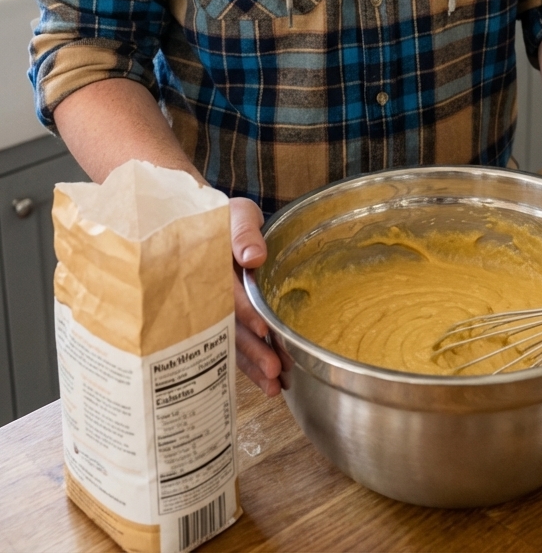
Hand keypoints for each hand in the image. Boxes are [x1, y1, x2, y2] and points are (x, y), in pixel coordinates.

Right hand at [230, 196, 292, 394]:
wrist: (207, 227)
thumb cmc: (225, 218)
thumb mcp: (236, 214)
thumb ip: (243, 232)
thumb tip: (254, 257)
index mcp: (211, 267)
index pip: (228, 291)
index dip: (245, 309)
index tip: (263, 327)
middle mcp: (211, 295)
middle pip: (230, 326)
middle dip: (252, 348)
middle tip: (273, 369)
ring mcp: (216, 311)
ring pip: (233, 342)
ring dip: (252, 364)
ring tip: (274, 386)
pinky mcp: (225, 322)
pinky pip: (235, 345)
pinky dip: (250, 365)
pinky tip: (268, 384)